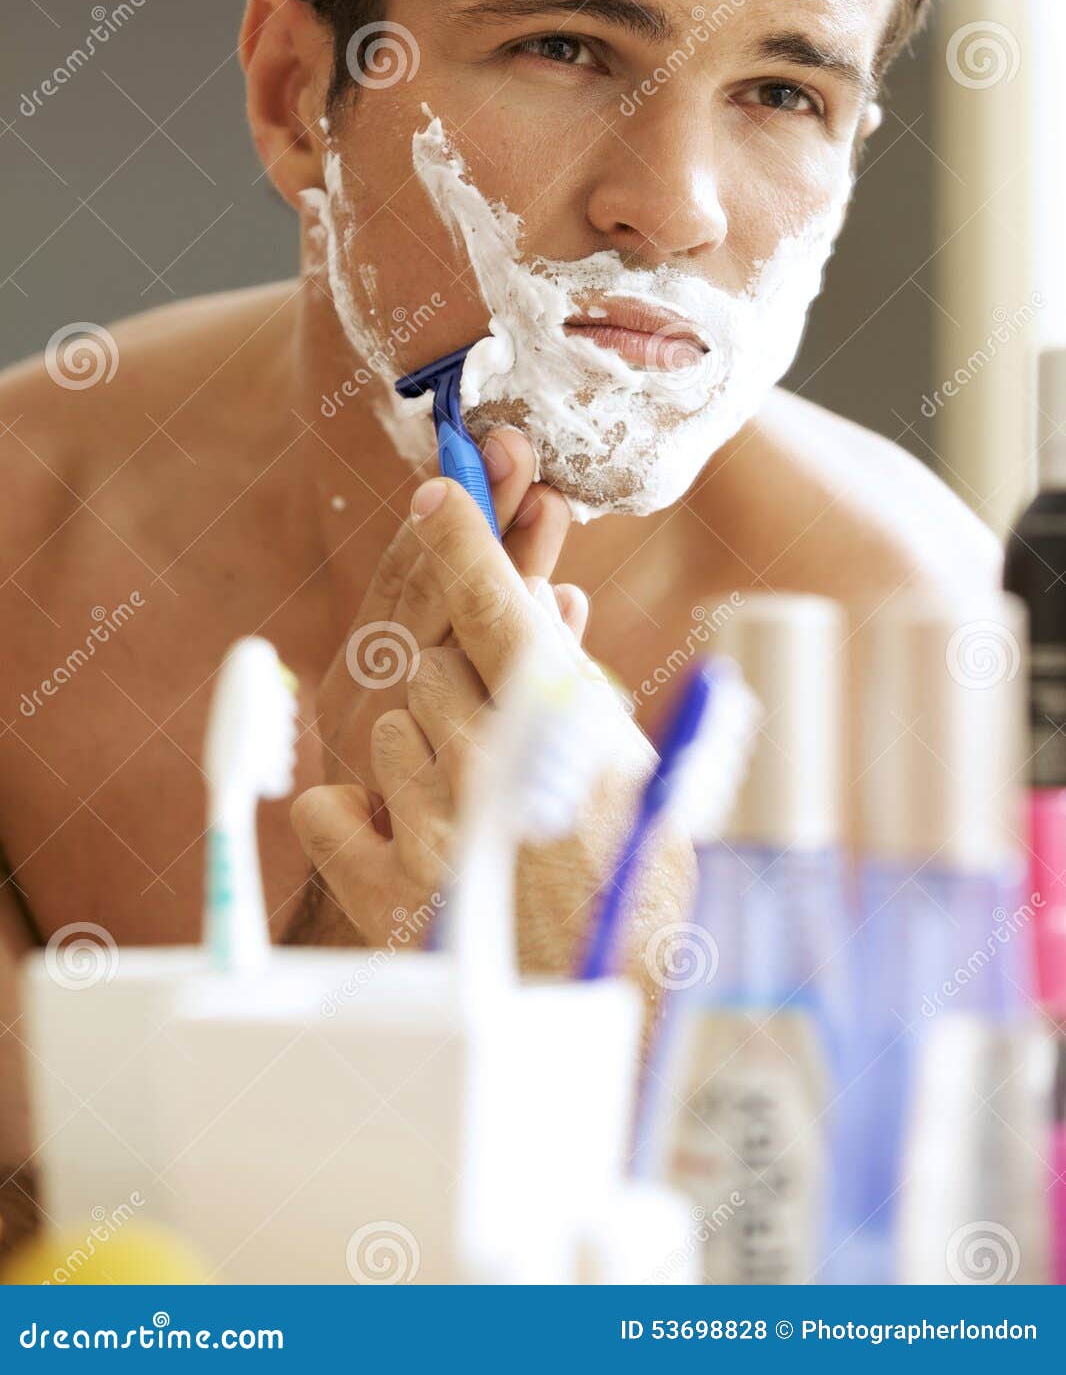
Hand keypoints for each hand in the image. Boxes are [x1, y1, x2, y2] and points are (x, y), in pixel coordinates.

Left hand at [292, 463, 695, 995]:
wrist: (620, 1007)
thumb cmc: (644, 885)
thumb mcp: (632, 768)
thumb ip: (575, 683)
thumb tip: (541, 606)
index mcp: (558, 729)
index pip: (493, 604)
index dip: (463, 539)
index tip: (438, 492)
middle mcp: (485, 765)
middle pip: (432, 662)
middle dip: (462, 679)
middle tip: (503, 730)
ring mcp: (429, 828)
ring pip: (386, 726)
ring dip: (422, 747)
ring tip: (477, 800)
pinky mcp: (385, 891)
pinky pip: (326, 807)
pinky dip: (354, 811)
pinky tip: (403, 828)